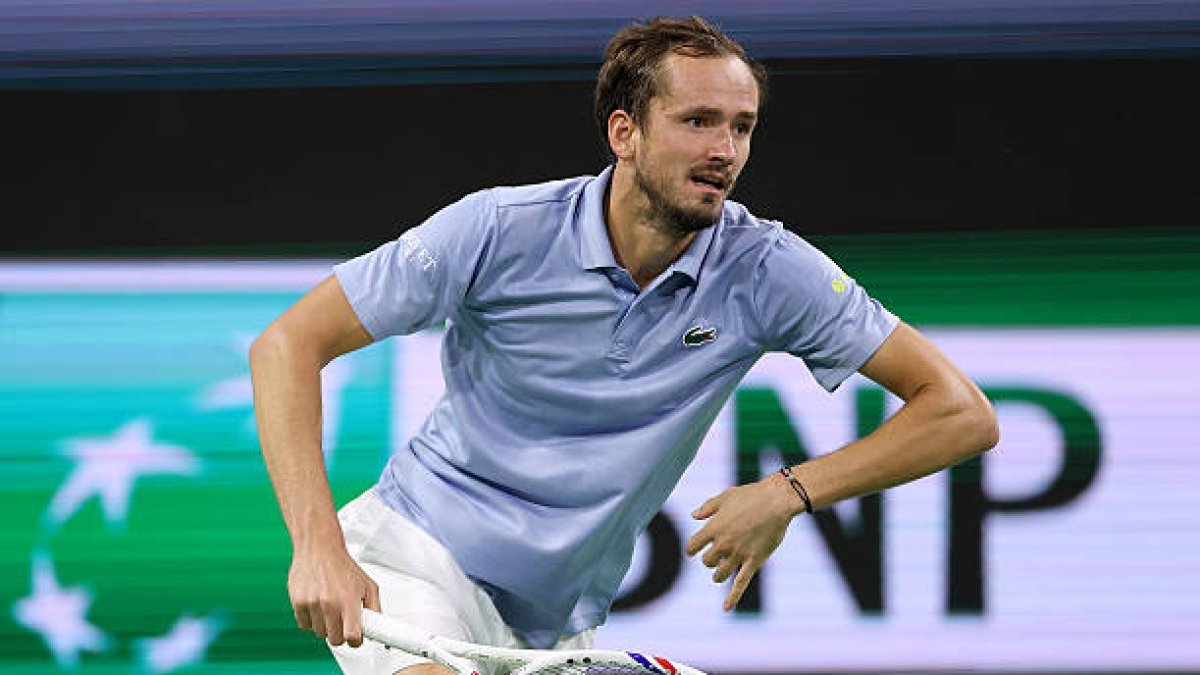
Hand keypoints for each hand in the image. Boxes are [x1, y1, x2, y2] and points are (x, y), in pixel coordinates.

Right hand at [287, 545, 380, 646]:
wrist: (319, 547)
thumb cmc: (343, 565)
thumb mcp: (367, 584)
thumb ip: (374, 607)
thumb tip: (377, 626)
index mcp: (349, 601)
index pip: (352, 637)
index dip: (356, 641)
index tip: (356, 638)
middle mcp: (330, 604)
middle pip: (335, 639)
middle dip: (340, 634)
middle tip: (343, 622)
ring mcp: (313, 604)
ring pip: (319, 633)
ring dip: (325, 626)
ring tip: (329, 608)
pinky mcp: (298, 602)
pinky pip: (304, 625)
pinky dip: (311, 620)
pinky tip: (316, 605)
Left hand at [685, 477, 798, 610]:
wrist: (777, 501)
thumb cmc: (751, 495)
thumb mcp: (725, 497)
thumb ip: (708, 507)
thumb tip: (694, 516)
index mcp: (714, 528)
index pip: (692, 547)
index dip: (692, 549)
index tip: (696, 548)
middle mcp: (724, 543)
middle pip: (706, 562)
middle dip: (709, 559)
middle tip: (716, 554)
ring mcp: (739, 554)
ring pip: (720, 574)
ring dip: (718, 573)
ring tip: (722, 569)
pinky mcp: (754, 561)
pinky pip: (741, 583)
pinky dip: (733, 597)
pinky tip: (726, 607)